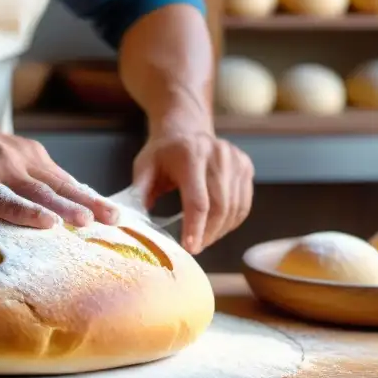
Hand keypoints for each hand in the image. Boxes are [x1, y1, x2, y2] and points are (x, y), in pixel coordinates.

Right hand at [0, 116, 120, 229]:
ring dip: (66, 207)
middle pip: (63, 187)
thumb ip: (28, 177)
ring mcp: (2, 172)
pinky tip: (45, 222)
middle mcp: (24, 163)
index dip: (92, 198)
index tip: (115, 215)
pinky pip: (6, 200)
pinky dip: (28, 212)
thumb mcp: (7, 156)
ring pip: (40, 194)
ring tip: (87, 222)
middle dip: (90, 203)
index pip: (68, 182)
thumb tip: (54, 204)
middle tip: (115, 220)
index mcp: (33, 159)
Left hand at [132, 127, 253, 253]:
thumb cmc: (162, 153)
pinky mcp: (245, 166)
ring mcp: (236, 160)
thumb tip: (132, 222)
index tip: (190, 249)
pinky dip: (232, 221)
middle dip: (208, 233)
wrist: (185, 129)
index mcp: (190, 154)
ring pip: (235, 208)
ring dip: (220, 230)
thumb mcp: (144, 167)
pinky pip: (244, 203)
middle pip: (220, 206)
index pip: (198, 200)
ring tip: (204, 239)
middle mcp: (218, 154)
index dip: (195, 227)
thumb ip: (139, 192)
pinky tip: (217, 227)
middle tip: (195, 248)